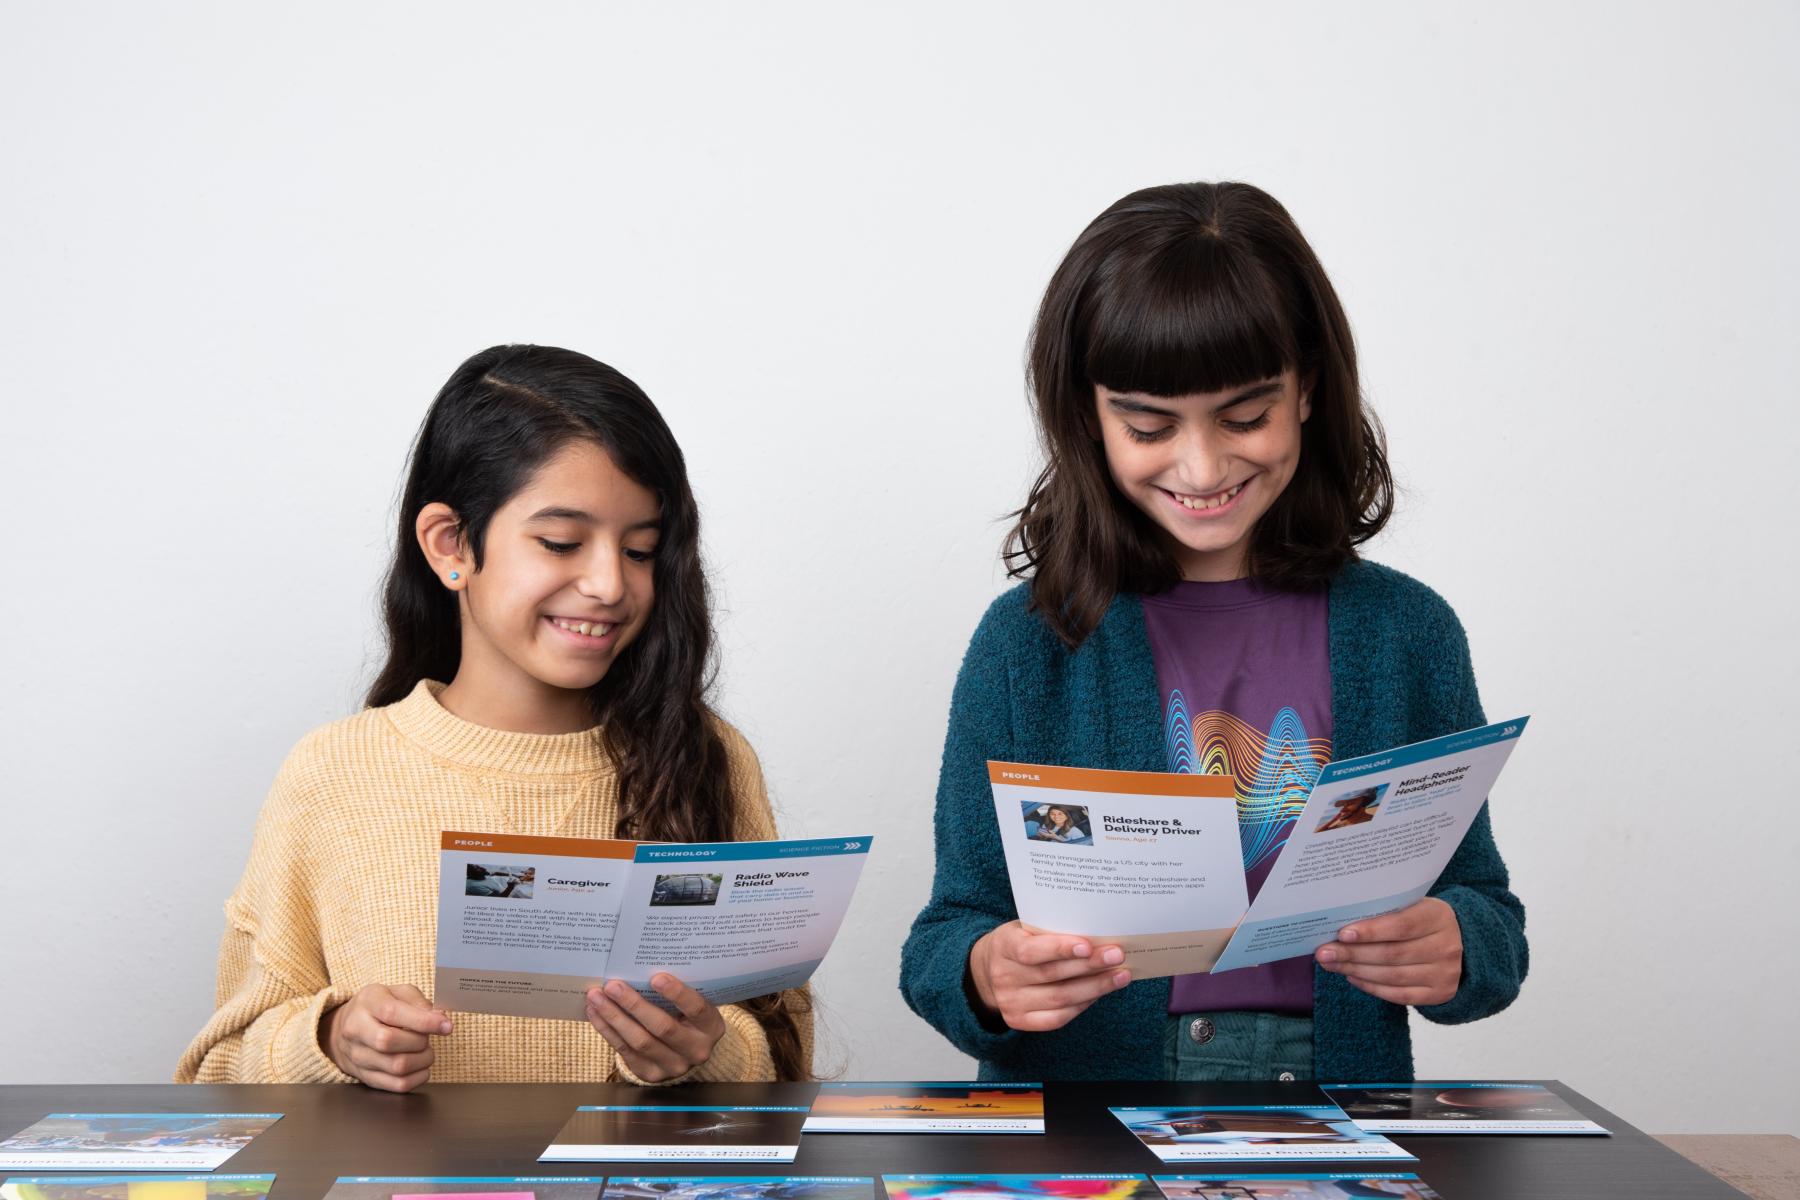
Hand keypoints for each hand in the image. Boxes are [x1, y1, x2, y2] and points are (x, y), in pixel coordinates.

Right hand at [321, 983, 451, 1091]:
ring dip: (422, 1060)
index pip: (392, 1013)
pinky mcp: (365, 1077)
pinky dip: (418, 1078)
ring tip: (425, 1051)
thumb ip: (418, 1002)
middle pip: (389, 1042)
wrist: (345, 1028)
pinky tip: (420, 1066)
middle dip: (420, 1041)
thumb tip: (439, 1018)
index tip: (446, 1026)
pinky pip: (397, 1085)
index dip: (424, 1021)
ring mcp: (358, 1056)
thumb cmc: (378, 1007)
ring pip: (396, 1067)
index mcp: (368, 1003)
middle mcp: (357, 1030)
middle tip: (427, 1038)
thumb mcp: (396, 992)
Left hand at [587, 974, 726, 1081]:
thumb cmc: (686, 1016)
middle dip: (634, 1004)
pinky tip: (596, 1013)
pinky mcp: (651, 1074)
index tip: (656, 977)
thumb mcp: (692, 1005)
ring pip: (639, 1041)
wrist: (686, 1050)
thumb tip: (640, 966)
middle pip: (662, 1027)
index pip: (697, 1009)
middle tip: (612, 985)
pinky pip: (625, 1051)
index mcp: (711, 1027)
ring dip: (614, 1017)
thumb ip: (676, 992)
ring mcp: (674, 1066)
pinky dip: (607, 1030)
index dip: (677, 993)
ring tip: (596, 997)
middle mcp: (696, 1050)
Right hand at [968, 921, 1130, 1032]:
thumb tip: (1097, 935)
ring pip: (1059, 999)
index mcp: (1003, 947)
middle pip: (1051, 975)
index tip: (1088, 945)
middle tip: (1117, 956)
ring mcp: (1010, 1002)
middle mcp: (1003, 977)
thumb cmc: (1019, 943)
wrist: (988, 971)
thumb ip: (1050, 931)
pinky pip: (1057, 1018)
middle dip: (1089, 966)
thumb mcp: (1025, 928)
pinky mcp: (1019, 1021)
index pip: (1030, 950)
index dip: (1059, 949)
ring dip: (1094, 987)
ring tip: (1120, 976)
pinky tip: (1099, 993)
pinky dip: (1082, 1005)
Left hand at [1315, 896, 1462, 1005]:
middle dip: (1353, 954)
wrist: (1463, 943)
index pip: (1402, 926)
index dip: (1371, 931)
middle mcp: (1446, 946)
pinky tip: (1352, 977)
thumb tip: (1340, 923)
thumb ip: (1385, 911)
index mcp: (1438, 917)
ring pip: (1392, 976)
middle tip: (1324, 952)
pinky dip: (1372, 987)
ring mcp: (1445, 973)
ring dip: (1356, 971)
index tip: (1342, 934)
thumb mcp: (1412, 905)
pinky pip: (1399, 995)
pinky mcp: (1439, 994)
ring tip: (1332, 964)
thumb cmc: (1423, 920)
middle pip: (1392, 954)